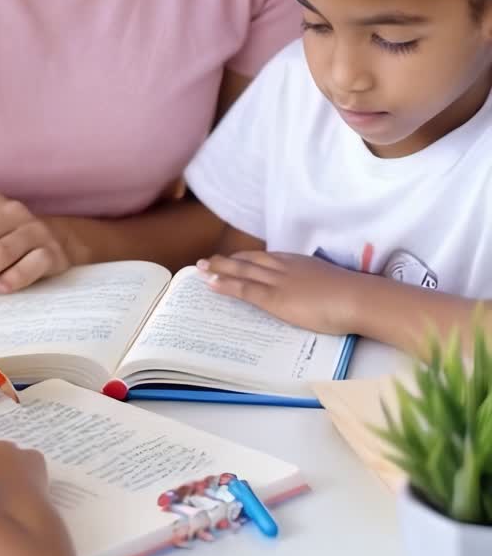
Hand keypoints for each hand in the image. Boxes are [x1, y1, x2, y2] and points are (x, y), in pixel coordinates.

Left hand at [197, 251, 362, 333]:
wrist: (355, 298)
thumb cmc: (352, 296)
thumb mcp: (331, 285)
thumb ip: (319, 287)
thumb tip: (317, 295)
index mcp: (300, 263)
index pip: (268, 258)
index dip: (248, 258)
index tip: (235, 258)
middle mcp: (285, 267)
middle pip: (249, 260)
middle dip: (227, 260)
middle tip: (207, 260)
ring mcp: (277, 281)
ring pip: (241, 271)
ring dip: (219, 268)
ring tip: (200, 268)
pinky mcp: (273, 298)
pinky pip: (243, 289)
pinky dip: (225, 284)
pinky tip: (210, 284)